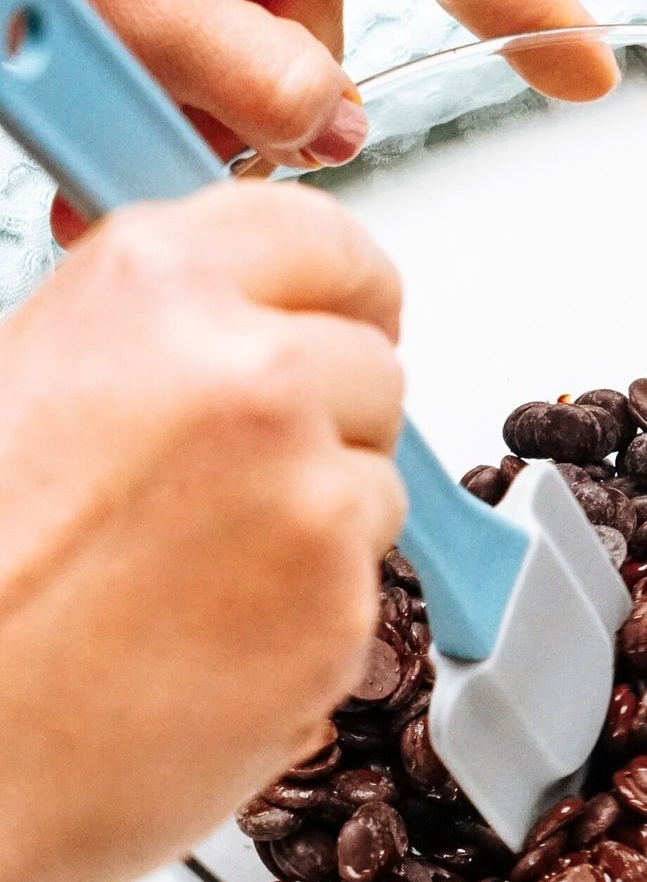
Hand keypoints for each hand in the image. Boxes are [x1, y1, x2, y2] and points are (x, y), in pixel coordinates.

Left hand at [0, 0, 617, 236]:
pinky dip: (158, 84)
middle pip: (325, 45)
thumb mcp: (128, 3)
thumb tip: (332, 128)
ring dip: (183, 115)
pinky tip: (93, 106)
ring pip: (254, 57)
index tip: (590, 74)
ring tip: (86, 129)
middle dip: (247, 118)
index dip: (532, 21)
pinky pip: (200, 28)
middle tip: (147, 144)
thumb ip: (252, 81)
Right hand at [0, 184, 405, 881]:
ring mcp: (309, 500)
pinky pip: (366, 592)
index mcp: (157, 287)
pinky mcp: (340, 617)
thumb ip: (149, 331)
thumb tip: (232, 317)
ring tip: (191, 572)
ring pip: (376, 483)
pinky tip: (206, 640)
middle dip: (324, 411)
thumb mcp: (21, 378)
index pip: (326, 241)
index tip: (341, 314)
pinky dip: (310, 615)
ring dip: (319, 519)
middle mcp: (251, 377)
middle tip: (236, 473)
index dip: (337, 289)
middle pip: (370, 366)